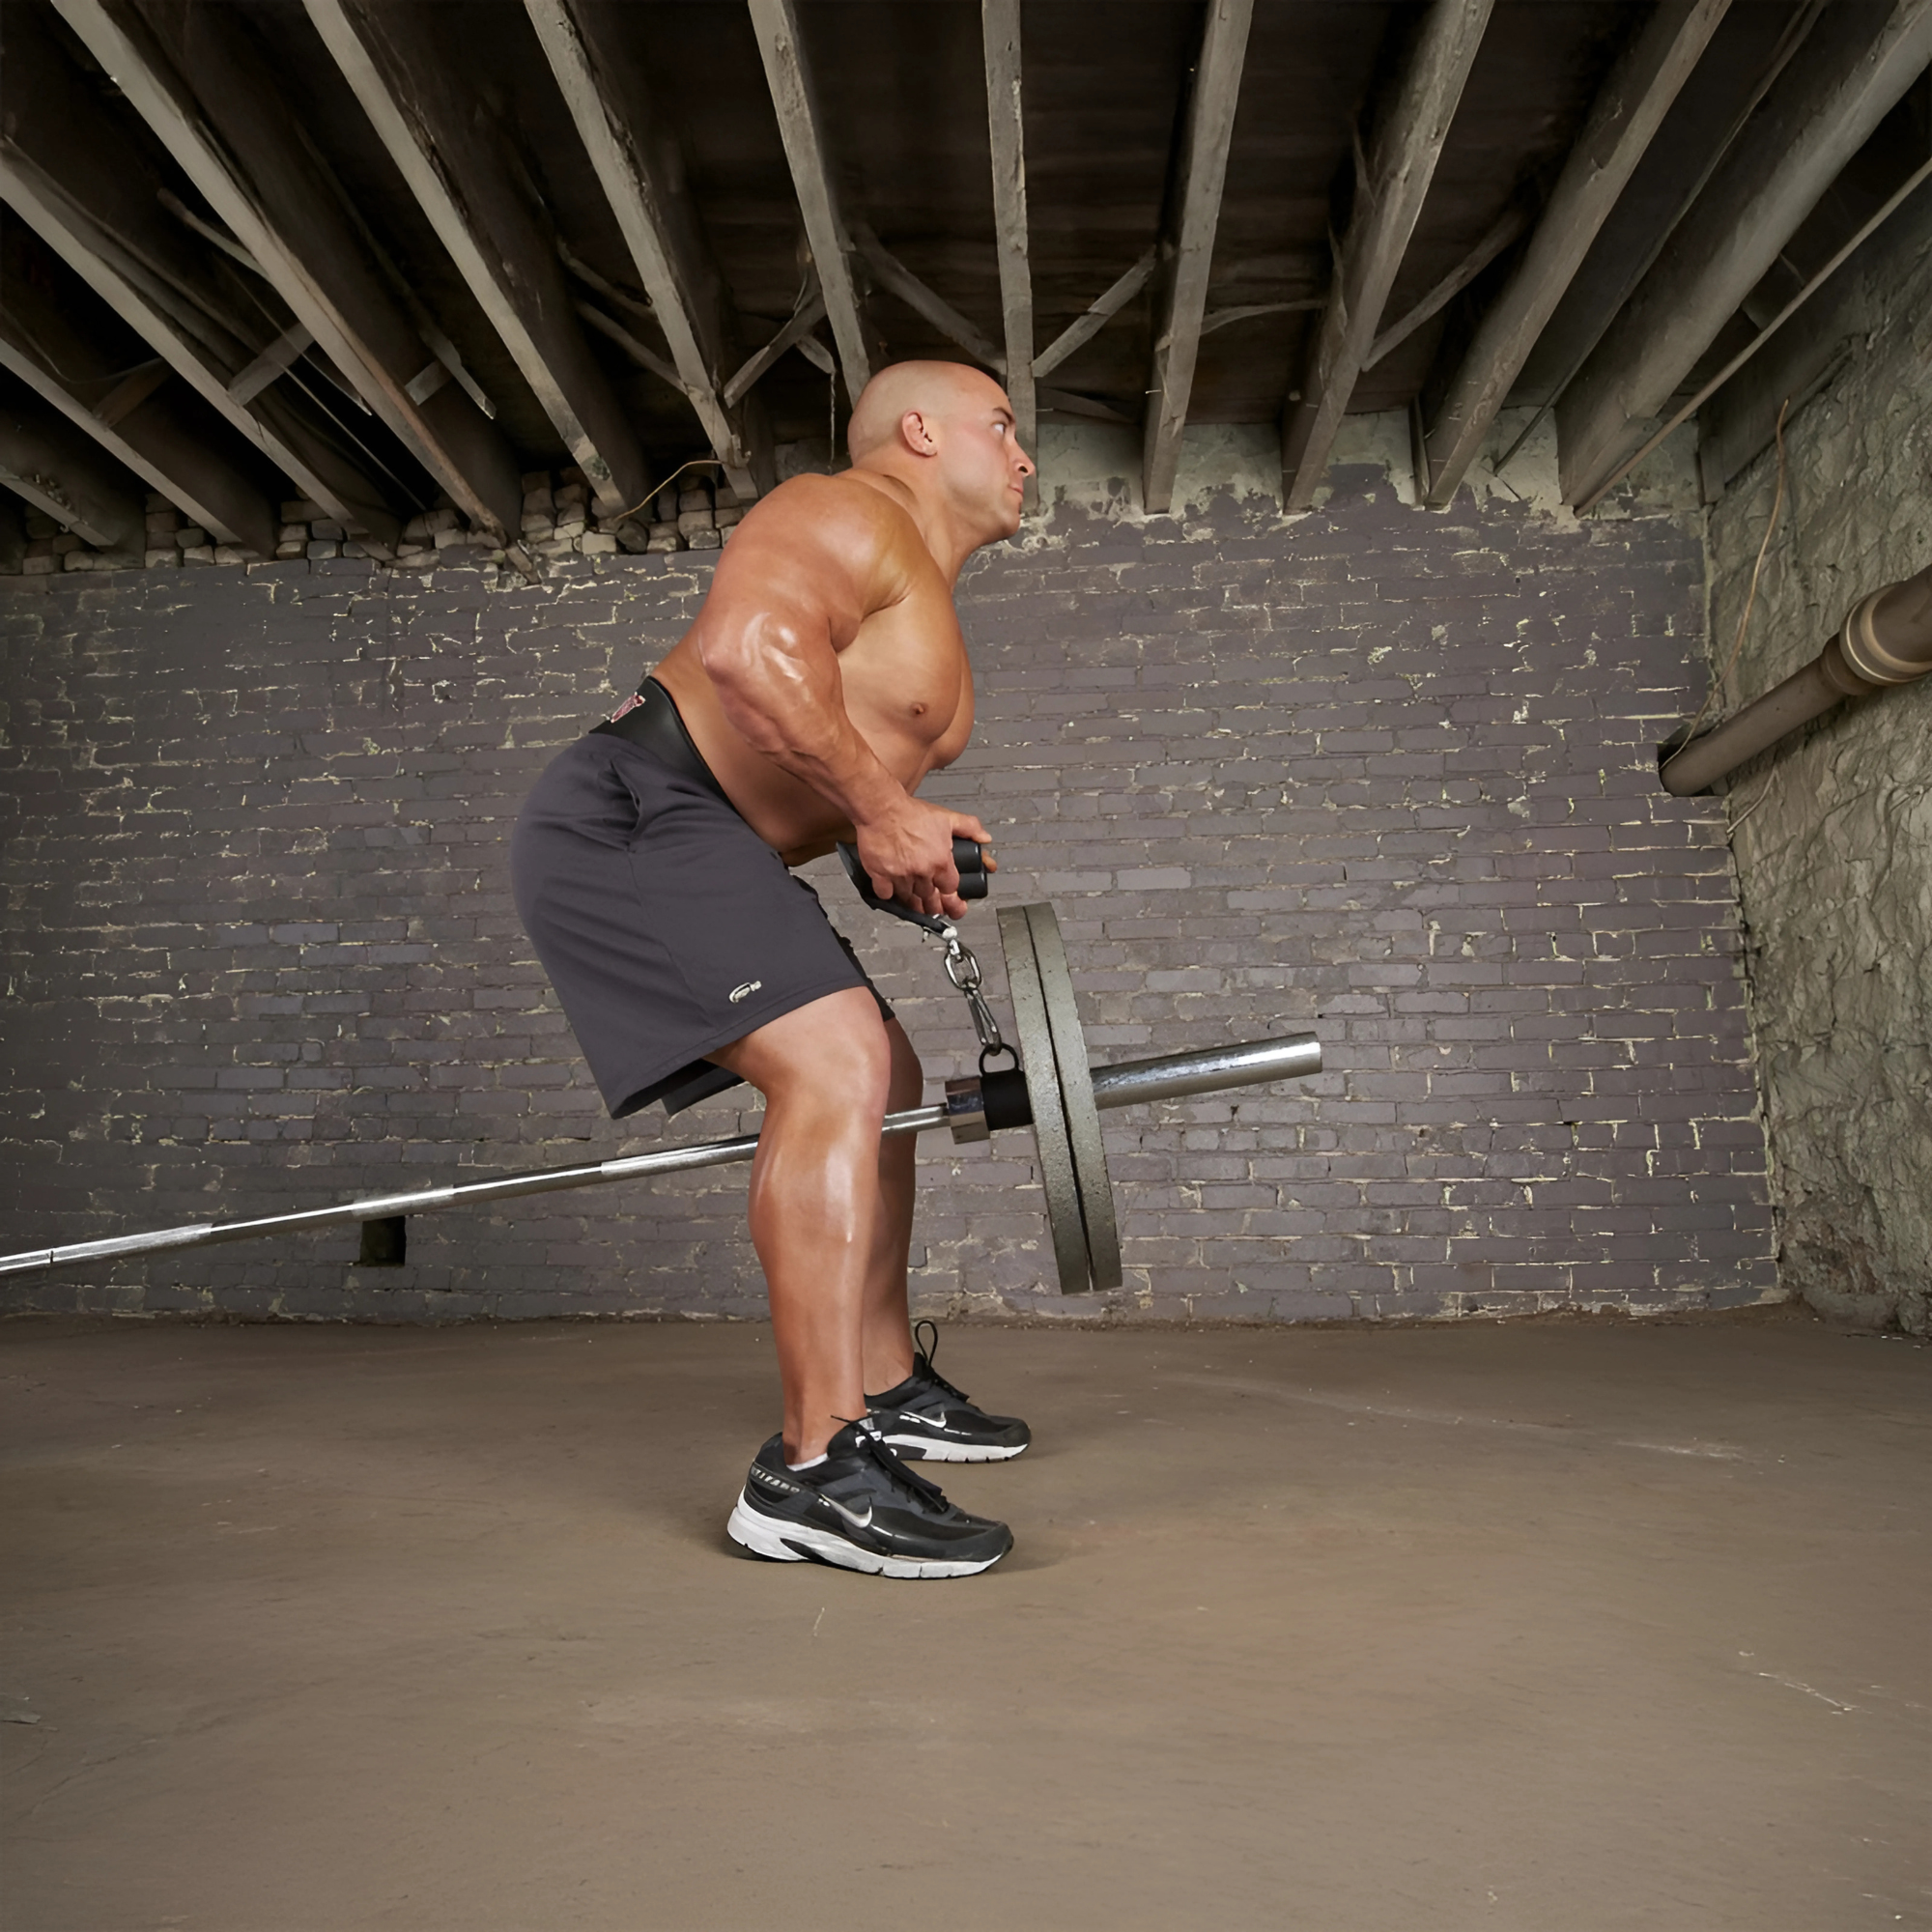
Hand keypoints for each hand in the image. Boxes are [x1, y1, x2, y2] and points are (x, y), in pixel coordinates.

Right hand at [855, 799, 994, 918]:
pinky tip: (892, 891)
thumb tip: (984, 837)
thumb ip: (969, 828)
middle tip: (934, 908)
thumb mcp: (946, 817)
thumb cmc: (910, 813)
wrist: (881, 808)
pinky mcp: (880, 875)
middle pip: (930, 899)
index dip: (952, 897)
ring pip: (908, 899)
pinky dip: (889, 895)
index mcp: (940, 861)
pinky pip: (886, 894)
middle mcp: (921, 871)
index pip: (951, 889)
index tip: (953, 902)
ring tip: (915, 903)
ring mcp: (900, 875)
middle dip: (933, 906)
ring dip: (912, 902)